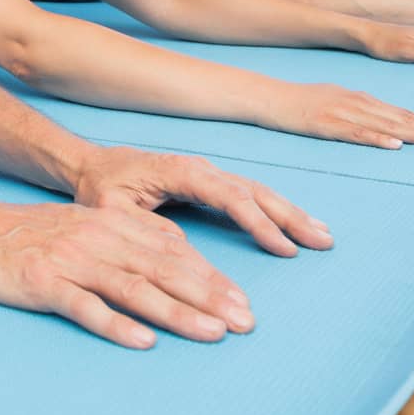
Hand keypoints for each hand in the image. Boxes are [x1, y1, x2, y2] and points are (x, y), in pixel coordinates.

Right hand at [0, 195, 270, 348]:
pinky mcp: (44, 282)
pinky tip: (143, 341)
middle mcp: (98, 238)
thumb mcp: (85, 222)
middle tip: (245, 321)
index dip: (210, 276)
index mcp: (111, 222)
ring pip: (134, 288)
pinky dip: (116, 324)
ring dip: (178, 312)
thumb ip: (128, 236)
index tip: (242, 301)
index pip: (172, 250)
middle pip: (163, 269)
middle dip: (209, 297)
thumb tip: (177, 254)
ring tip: (212, 333)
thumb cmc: (29, 232)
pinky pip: (85, 306)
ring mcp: (71, 259)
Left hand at [73, 146, 334, 257]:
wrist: (91, 166)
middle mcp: (200, 169)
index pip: (229, 196)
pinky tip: (295, 225)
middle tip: (322, 240)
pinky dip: (275, 210)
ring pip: (257, 191)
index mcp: (180, 171)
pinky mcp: (208, 184)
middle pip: (253, 190)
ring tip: (322, 234)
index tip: (283, 246)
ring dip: (289, 213)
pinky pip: (248, 195)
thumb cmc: (100, 189)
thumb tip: (183, 248)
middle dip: (289, 216)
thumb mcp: (111, 210)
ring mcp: (207, 174)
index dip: (258, 222)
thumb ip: (144, 226)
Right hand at [260, 82, 413, 148]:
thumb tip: (385, 129)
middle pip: (401, 119)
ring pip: (386, 125)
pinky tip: (394, 146)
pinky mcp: (326, 124)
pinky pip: (356, 133)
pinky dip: (377, 139)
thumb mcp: (337, 101)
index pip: (403, 113)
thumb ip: (361, 112)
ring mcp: (343, 113)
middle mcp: (359, 103)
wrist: (269, 96)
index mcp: (363, 99)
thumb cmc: (301, 102)